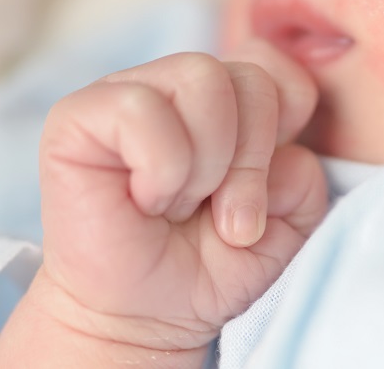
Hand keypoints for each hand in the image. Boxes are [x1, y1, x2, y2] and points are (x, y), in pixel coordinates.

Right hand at [0, 41, 327, 363]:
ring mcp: (128, 92)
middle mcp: (180, 86)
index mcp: (229, 100)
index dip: (288, 121)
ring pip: (201, 76)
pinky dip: (161, 167)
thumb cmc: (207, 267)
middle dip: (252, 161)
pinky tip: (145, 201)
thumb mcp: (285, 231)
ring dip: (205, 164)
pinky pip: (141, 108)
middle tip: (229, 220)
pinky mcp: (78, 116)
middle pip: (249, 76)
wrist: (141, 318)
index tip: (267, 185)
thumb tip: (288, 151)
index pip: (276, 64)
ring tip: (181, 207)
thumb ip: (304, 184)